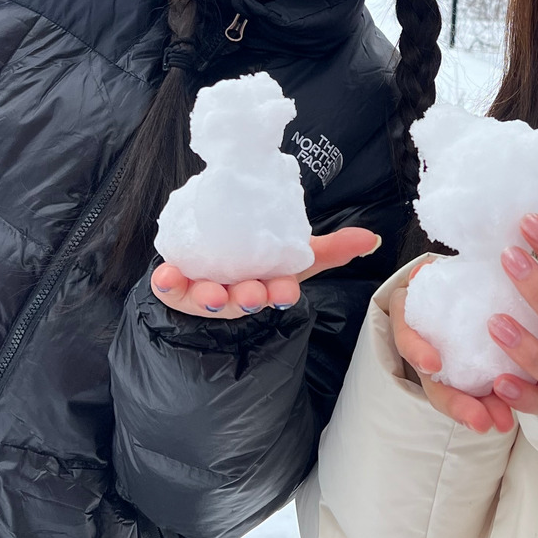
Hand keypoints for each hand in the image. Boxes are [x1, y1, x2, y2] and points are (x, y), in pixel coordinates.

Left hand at [149, 228, 381, 319]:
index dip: (280, 293)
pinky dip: (167, 283)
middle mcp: (237, 291)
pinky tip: (165, 275)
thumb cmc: (258, 261)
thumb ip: (332, 248)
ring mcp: (206, 289)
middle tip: (251, 294)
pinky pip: (170, 288)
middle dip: (248, 298)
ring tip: (210, 292)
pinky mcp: (177, 285)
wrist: (214, 258)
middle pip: (243, 299)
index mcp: (267, 285)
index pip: (277, 292)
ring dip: (210, 296)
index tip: (284, 290)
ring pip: (208, 298)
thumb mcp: (296, 254)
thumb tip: (372, 239)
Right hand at [390, 265, 516, 435]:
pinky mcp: (482, 373)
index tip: (433, 363)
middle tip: (480, 421)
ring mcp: (452, 370)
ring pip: (461, 397)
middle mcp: (430, 354)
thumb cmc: (446, 283)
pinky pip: (488, 393)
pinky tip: (513, 415)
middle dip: (458, 405)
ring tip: (502, 423)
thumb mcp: (429, 276)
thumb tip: (423, 271)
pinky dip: (500, 403)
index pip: (409, 339)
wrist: (461, 289)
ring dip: (481, 411)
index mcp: (414, 324)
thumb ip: (425, 276)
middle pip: (437, 386)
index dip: (418, 351)